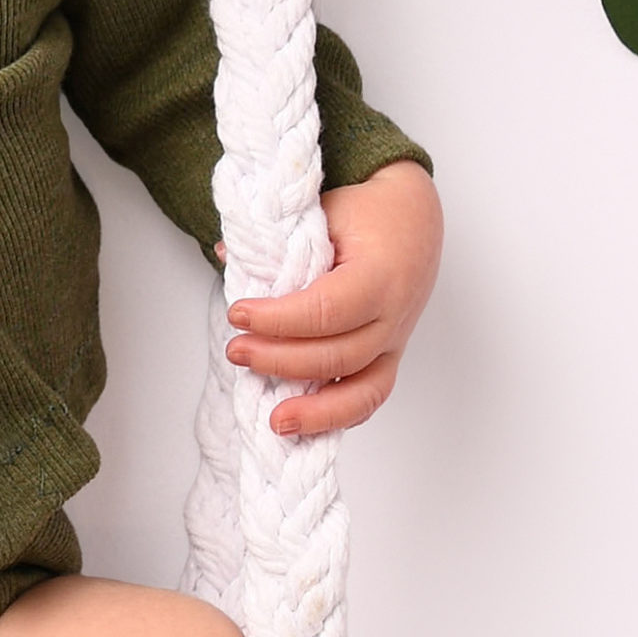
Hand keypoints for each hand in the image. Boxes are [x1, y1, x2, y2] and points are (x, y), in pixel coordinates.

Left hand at [217, 158, 441, 436]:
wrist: (412, 216)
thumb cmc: (367, 211)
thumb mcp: (323, 210)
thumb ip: (278, 239)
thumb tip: (226, 258)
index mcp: (382, 274)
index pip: (328, 309)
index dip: (279, 319)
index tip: (238, 313)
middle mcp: (395, 315)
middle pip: (340, 354)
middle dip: (282, 360)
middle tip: (236, 350)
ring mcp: (396, 341)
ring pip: (364, 391)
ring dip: (316, 410)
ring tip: (273, 421)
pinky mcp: (389, 356)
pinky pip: (369, 397)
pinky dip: (337, 416)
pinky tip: (303, 426)